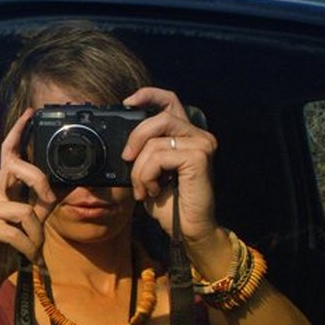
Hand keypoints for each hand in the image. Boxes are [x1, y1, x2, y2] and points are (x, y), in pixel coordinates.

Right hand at [0, 108, 57, 297]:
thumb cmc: (7, 247)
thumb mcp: (32, 222)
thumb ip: (45, 202)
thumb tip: (70, 182)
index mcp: (2, 187)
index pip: (9, 153)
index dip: (18, 133)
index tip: (30, 115)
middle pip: (16, 168)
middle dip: (39, 182)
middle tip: (48, 200)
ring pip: (24, 209)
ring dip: (36, 234)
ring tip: (35, 248)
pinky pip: (16, 231)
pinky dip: (28, 247)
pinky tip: (27, 256)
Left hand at [121, 88, 220, 246]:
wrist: (188, 229)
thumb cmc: (169, 202)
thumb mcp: (149, 171)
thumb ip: (143, 151)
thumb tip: (122, 143)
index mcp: (185, 134)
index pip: (169, 100)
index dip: (148, 95)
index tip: (127, 102)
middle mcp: (198, 134)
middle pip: (158, 117)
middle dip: (135, 138)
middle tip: (127, 160)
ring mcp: (202, 144)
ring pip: (155, 142)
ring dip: (139, 168)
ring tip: (144, 187)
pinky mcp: (200, 157)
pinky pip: (160, 156)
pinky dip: (148, 175)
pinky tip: (154, 191)